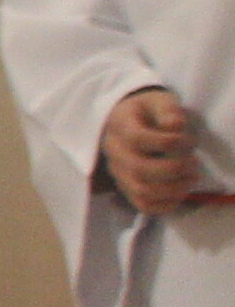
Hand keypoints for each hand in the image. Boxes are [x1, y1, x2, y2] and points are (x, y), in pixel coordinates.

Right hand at [103, 84, 217, 218]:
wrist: (129, 121)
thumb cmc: (148, 111)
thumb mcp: (159, 101)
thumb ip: (169, 110)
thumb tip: (175, 126)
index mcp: (119, 126)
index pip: (137, 139)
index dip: (168, 143)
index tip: (187, 139)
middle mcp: (114, 151)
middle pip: (139, 169)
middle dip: (174, 169)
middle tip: (194, 162)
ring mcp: (118, 172)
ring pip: (141, 190)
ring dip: (173, 189)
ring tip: (191, 178)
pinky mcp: (127, 187)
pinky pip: (143, 205)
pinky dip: (166, 204)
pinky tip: (181, 192)